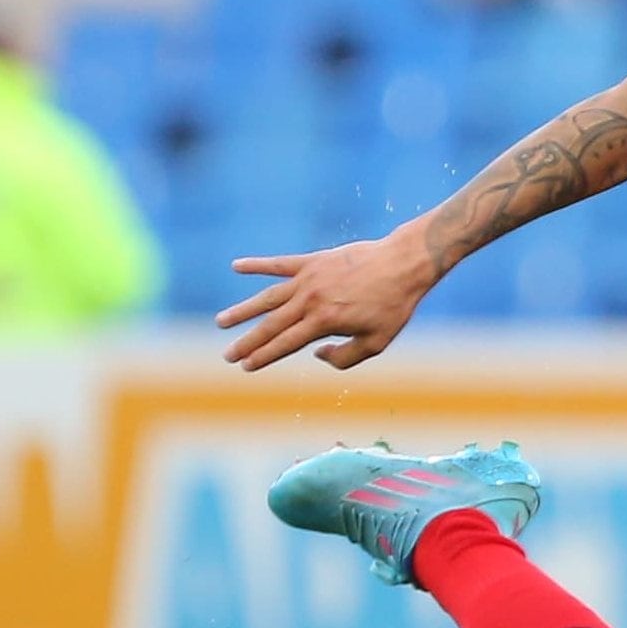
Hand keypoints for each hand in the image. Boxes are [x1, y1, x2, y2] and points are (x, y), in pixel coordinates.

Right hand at [217, 227, 436, 370]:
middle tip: (227, 355)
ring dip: (244, 310)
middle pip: (271, 324)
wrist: (404, 263)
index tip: (245, 366)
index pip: (285, 344)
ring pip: (268, 296)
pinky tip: (236, 266)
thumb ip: (344, 358)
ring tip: (222, 320)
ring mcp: (309, 277)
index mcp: (323, 322)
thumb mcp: (376, 342)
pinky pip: (279, 263)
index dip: (264, 356)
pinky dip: (257, 265)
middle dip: (248, 341)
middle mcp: (310, 299)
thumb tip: (316, 355)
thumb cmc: (394, 306)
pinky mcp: (313, 260)